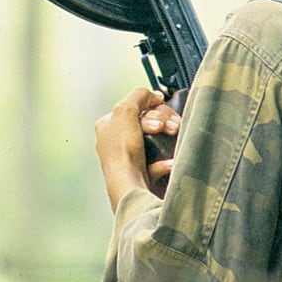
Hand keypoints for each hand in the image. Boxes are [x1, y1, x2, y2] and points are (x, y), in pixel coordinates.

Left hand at [94, 87, 181, 209]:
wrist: (130, 187)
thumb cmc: (122, 153)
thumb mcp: (126, 110)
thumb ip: (138, 96)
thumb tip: (153, 95)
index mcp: (108, 125)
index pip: (134, 106)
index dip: (151, 104)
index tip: (161, 103)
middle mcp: (116, 141)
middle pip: (147, 121)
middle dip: (162, 120)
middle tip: (169, 125)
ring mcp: (128, 158)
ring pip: (156, 139)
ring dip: (168, 135)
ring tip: (173, 135)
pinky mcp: (142, 173)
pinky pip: (160, 160)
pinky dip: (167, 159)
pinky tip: (169, 161)